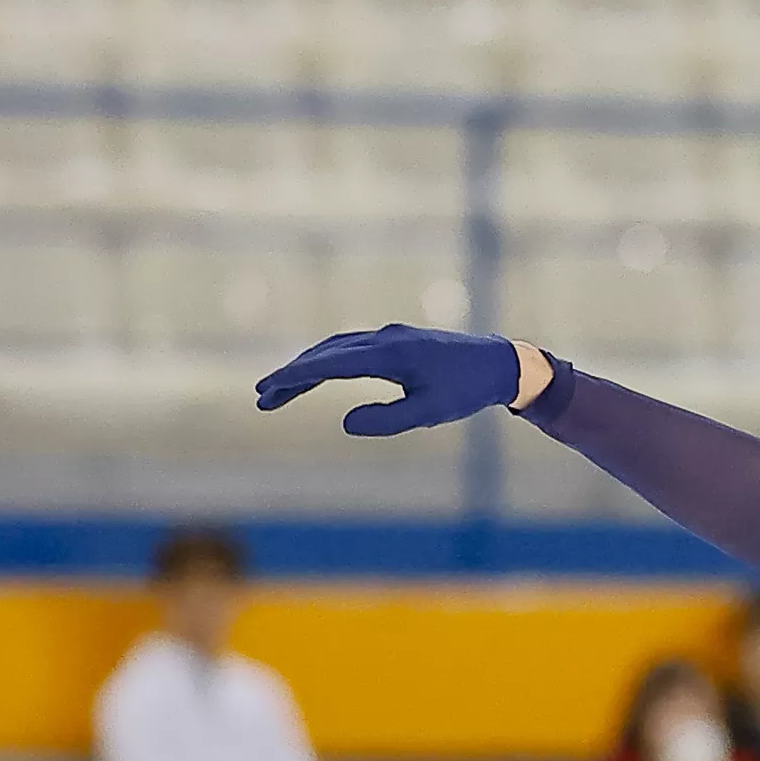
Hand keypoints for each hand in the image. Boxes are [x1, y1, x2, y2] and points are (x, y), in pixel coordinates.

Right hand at [254, 325, 530, 433]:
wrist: (497, 364)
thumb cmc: (465, 392)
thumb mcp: (429, 413)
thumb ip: (388, 420)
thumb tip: (345, 423)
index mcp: (390, 354)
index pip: (332, 363)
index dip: (297, 376)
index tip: (269, 387)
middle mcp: (384, 339)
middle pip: (325, 353)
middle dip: (291, 375)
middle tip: (262, 397)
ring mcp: (388, 337)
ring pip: (335, 349)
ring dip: (305, 368)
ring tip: (278, 391)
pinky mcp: (394, 341)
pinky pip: (350, 349)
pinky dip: (326, 361)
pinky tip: (313, 375)